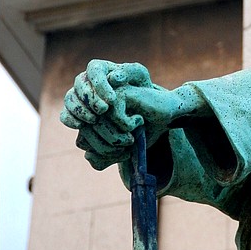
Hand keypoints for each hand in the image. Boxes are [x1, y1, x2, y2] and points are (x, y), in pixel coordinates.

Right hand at [60, 59, 152, 130]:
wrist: (136, 105)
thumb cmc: (139, 87)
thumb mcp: (139, 76)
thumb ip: (129, 71)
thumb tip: (113, 77)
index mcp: (99, 68)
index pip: (94, 70)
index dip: (100, 85)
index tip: (113, 99)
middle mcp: (85, 80)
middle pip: (79, 85)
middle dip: (90, 99)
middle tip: (104, 111)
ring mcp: (77, 95)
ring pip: (70, 99)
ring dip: (80, 110)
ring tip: (95, 120)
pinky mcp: (74, 111)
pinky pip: (65, 114)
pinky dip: (70, 119)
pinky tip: (81, 126)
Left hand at [60, 59, 211, 169]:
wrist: (168, 116)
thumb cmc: (146, 131)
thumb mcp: (125, 150)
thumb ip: (106, 157)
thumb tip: (88, 156)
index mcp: (94, 122)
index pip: (82, 143)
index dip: (101, 154)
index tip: (121, 155)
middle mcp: (95, 109)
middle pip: (87, 135)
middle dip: (109, 149)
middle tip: (128, 148)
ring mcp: (106, 99)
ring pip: (98, 125)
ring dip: (118, 138)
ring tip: (132, 137)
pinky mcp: (120, 92)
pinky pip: (115, 115)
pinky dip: (128, 125)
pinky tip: (139, 119)